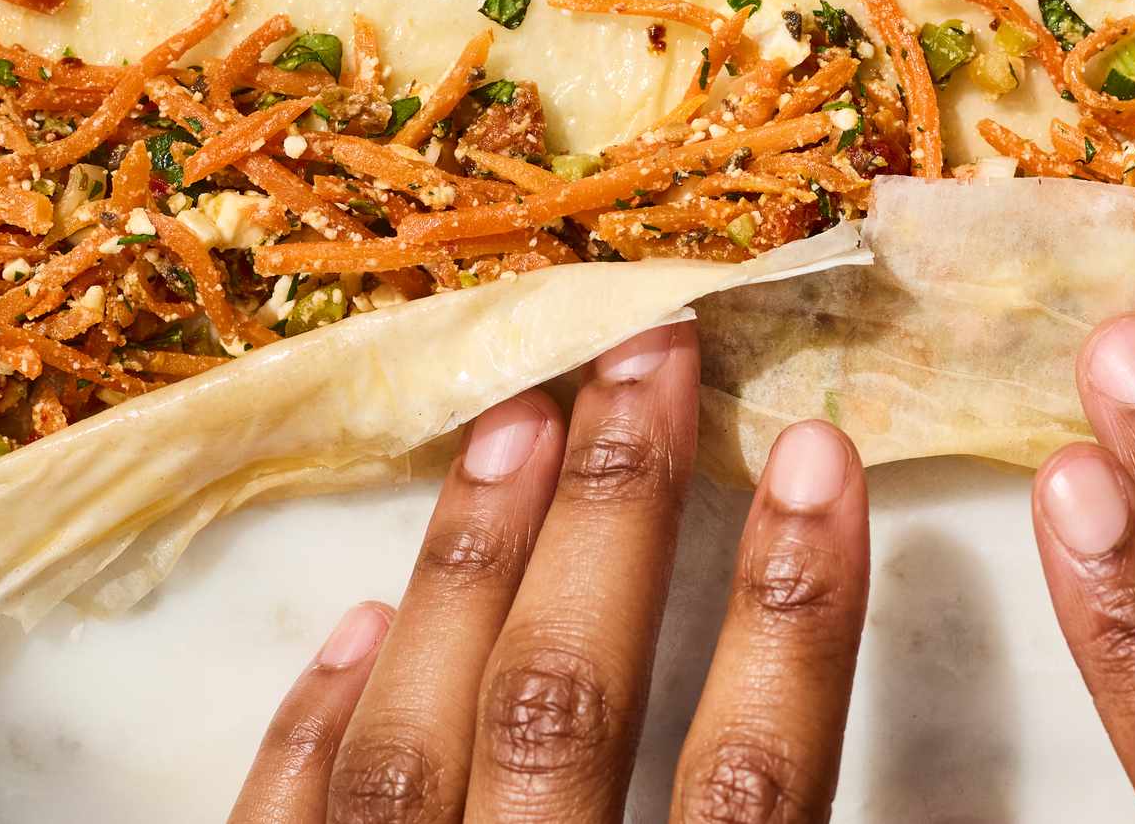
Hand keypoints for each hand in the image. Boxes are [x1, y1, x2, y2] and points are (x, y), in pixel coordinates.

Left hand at [228, 322, 870, 823]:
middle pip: (566, 708)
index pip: (750, 783)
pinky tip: (361, 621)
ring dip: (470, 566)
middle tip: (646, 357)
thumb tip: (846, 711)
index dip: (793, 616)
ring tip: (513, 425)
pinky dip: (319, 720)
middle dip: (614, 514)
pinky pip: (288, 823)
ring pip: (414, 744)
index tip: (816, 456)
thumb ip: (773, 813)